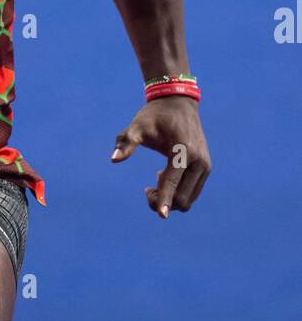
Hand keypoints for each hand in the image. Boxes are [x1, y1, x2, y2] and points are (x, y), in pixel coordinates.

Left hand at [111, 97, 210, 217]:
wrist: (179, 104)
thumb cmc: (154, 116)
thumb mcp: (137, 126)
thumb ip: (126, 142)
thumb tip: (114, 159)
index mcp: (183, 151)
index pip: (173, 182)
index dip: (164, 199)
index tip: (161, 216)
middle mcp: (199, 161)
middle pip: (181, 199)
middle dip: (161, 201)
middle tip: (146, 189)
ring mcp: (205, 166)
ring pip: (188, 200)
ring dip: (169, 199)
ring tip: (155, 179)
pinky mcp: (206, 169)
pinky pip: (192, 193)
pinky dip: (177, 193)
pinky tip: (164, 176)